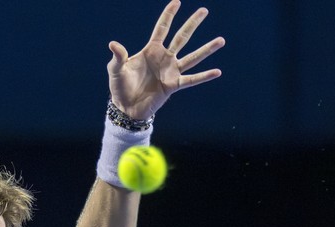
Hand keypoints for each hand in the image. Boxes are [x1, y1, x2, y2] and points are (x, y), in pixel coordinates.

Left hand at [107, 0, 224, 120]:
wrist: (126, 107)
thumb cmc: (120, 87)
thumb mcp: (116, 70)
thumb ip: (118, 56)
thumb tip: (114, 44)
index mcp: (151, 50)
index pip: (162, 28)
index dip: (169, 15)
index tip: (177, 2)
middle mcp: (164, 58)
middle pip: (181, 37)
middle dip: (192, 24)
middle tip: (204, 10)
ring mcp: (171, 71)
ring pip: (192, 57)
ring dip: (207, 49)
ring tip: (221, 40)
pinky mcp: (174, 85)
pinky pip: (192, 80)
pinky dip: (204, 76)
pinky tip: (217, 71)